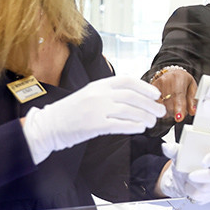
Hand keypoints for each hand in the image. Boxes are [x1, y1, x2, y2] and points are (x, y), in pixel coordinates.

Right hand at [22, 76, 165, 164]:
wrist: (49, 125)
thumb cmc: (73, 111)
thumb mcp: (91, 94)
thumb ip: (111, 93)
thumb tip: (139, 97)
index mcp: (99, 85)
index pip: (128, 81)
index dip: (145, 87)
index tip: (156, 95)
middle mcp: (99, 94)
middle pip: (132, 97)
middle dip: (150, 105)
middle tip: (160, 112)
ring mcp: (96, 109)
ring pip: (129, 111)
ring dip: (145, 117)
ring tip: (152, 122)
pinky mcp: (94, 125)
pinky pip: (120, 125)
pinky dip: (133, 126)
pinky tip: (141, 128)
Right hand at [150, 68, 197, 121]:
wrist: (172, 73)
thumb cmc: (183, 81)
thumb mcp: (192, 88)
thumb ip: (192, 100)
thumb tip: (192, 111)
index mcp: (178, 78)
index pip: (178, 95)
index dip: (179, 108)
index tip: (179, 118)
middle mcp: (165, 81)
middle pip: (168, 103)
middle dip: (175, 112)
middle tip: (180, 111)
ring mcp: (155, 85)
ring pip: (160, 106)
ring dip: (168, 111)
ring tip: (173, 105)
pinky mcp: (149, 91)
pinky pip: (154, 105)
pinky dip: (161, 109)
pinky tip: (165, 105)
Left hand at [157, 142, 209, 203]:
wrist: (182, 180)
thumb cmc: (186, 165)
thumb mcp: (180, 156)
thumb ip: (174, 151)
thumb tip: (167, 147)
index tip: (203, 161)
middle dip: (204, 176)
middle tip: (190, 176)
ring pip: (207, 188)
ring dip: (193, 185)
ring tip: (187, 181)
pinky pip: (202, 197)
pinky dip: (191, 194)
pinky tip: (189, 188)